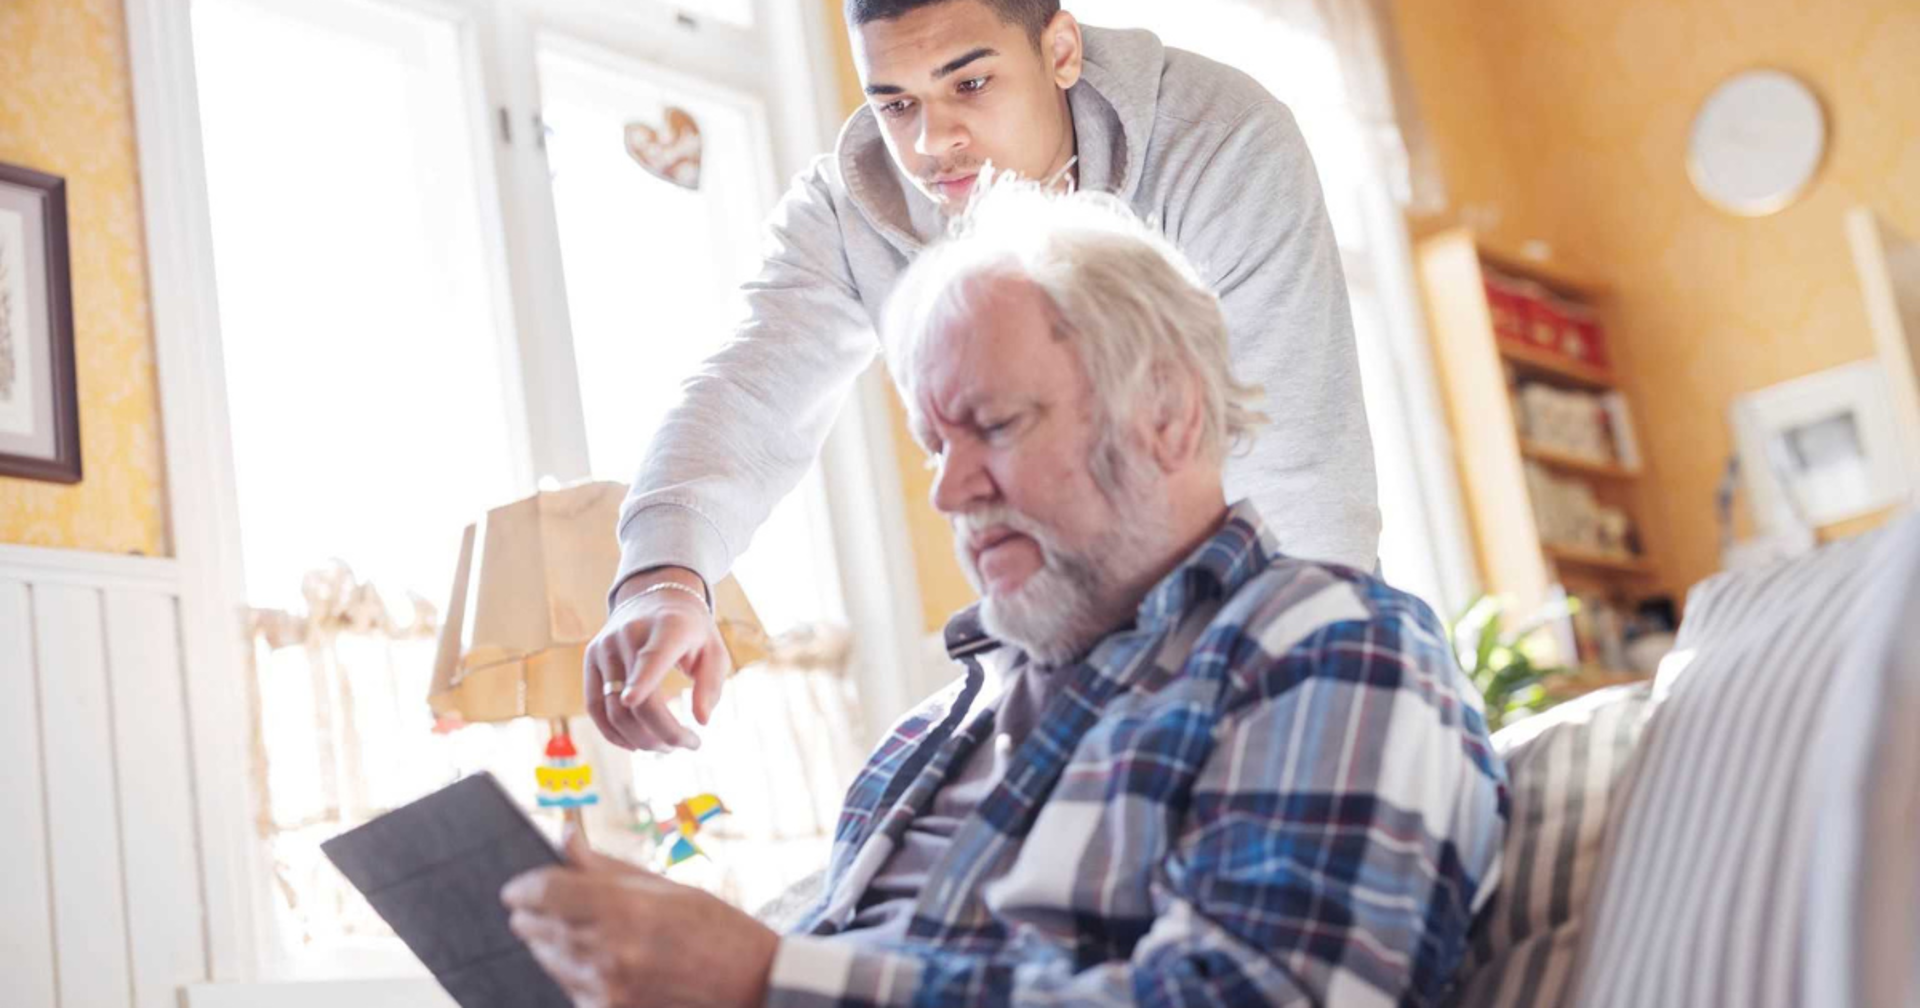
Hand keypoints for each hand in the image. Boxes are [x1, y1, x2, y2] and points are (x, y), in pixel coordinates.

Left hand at [502, 830, 778, 1007]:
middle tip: (535, 906)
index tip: (515, 888)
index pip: (543, 891)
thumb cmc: (716, 928)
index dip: (522, 887)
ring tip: (574, 931)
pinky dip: (572, 973)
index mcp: (624, 909)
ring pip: (549, 959)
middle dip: (532, 914)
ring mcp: (607, 989)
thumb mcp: (665, 886)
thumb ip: (605, 867)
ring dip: (550, 943)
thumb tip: (564, 836)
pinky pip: (570, 988)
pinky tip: (595, 961)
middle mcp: (608, 951)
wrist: (752, 986)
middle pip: (536, 928)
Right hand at [584, 567, 732, 751]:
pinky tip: (635, 744)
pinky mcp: (590, 660)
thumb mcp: (714, 650)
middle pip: (635, 699)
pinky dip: (613, 732)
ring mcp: (604, 648)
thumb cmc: (691, 631)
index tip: (631, 700)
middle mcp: (629, 635)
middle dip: (661, 733)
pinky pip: (594, 707)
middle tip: (685, 745)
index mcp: (667, 628)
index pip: (651, 656)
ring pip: (612, 709)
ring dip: (639, 739)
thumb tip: (702, 721)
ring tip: (665, 746)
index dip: (641, 678)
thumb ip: (711, 684)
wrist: (655, 597)